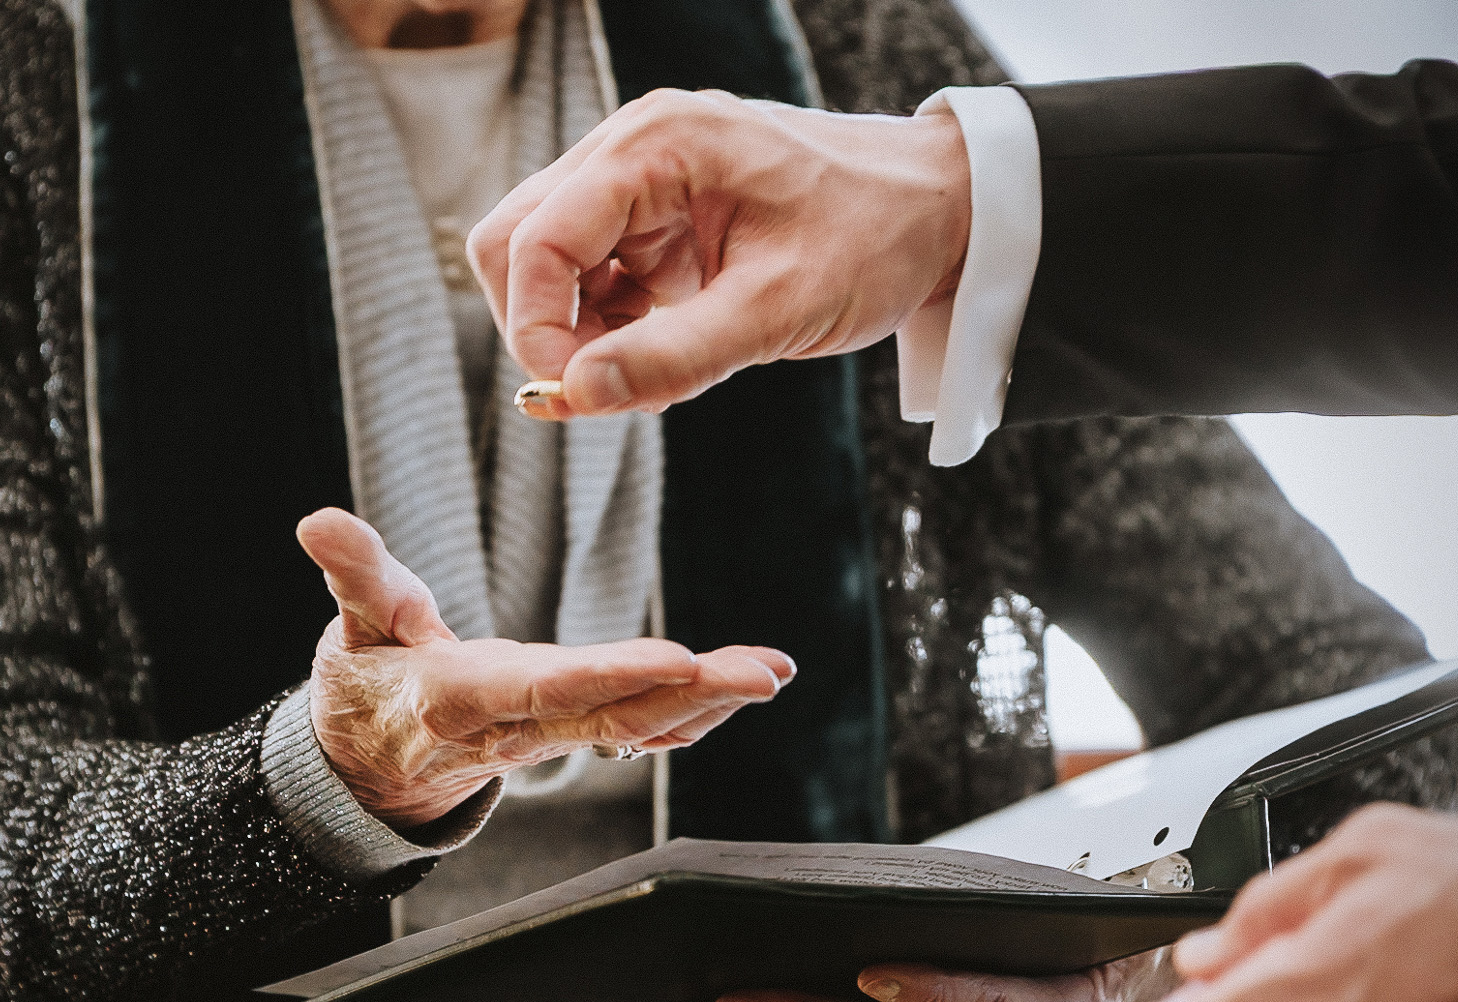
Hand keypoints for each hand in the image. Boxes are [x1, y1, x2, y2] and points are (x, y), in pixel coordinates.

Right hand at [297, 508, 792, 826]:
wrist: (370, 764)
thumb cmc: (364, 683)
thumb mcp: (347, 627)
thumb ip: (353, 573)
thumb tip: (320, 520)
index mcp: (460, 696)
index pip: (543, 688)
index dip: (609, 676)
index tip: (676, 659)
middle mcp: (516, 726)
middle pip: (610, 713)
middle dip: (690, 694)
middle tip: (760, 674)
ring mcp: (548, 738)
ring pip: (636, 725)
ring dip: (709, 704)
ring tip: (771, 674)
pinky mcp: (568, 735)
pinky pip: (638, 731)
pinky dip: (693, 715)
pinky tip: (743, 691)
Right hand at [467, 89, 969, 417]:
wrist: (941, 209)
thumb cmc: (875, 239)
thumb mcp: (780, 310)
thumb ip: (674, 355)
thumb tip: (573, 396)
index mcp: (657, 146)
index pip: (535, 241)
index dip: (537, 331)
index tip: (575, 399)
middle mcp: (632, 148)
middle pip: (516, 243)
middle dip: (544, 329)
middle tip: (609, 390)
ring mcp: (639, 180)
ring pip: (546, 264)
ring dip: (578, 334)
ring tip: (654, 377)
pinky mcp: (654, 217)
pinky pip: (592, 276)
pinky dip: (610, 329)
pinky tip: (668, 356)